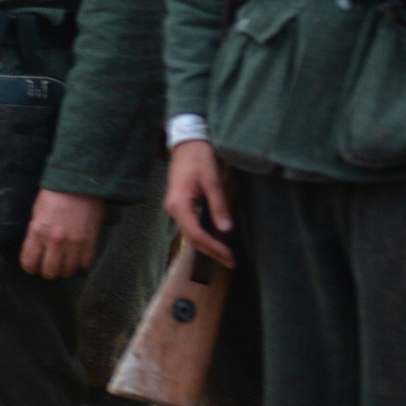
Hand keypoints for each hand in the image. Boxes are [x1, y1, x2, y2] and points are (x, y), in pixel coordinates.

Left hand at [19, 188, 105, 279]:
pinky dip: (82, 263)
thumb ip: (36, 233)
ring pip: (68, 271)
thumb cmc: (55, 195)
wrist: (80, 183)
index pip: (29, 263)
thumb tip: (36, 249)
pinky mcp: (91, 242)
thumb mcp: (37, 213)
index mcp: (38, 232)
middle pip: (49, 272)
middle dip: (47, 271)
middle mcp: (55, 241)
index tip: (33, 265)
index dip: (30, 267)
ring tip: (64, 261)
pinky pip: (86, 264)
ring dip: (65, 268)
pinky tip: (78, 256)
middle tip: (49, 265)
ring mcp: (74, 243)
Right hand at [163, 140, 235, 268]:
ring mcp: (175, 208)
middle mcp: (174, 209)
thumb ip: (218, 204)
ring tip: (225, 255)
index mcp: (179, 205)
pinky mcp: (180, 205)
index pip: (196, 234)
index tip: (230, 256)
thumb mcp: (212, 180)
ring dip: (207, 246)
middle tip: (231, 262)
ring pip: (190, 234)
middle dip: (212, 252)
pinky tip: (215, 240)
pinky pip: (190, 226)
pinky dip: (203, 236)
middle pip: (192, 238)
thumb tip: (226, 229)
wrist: (187, 143)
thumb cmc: (199, 158)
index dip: (214, 247)